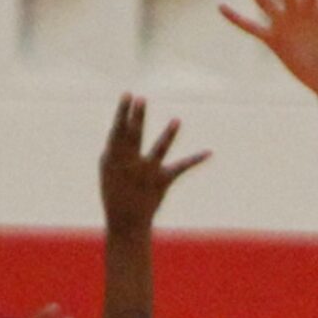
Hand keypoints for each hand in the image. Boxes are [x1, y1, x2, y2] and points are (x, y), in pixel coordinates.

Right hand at [99, 94, 207, 237]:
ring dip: (168, 136)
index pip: (118, 131)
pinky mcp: (163, 181)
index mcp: (114, 159)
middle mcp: (131, 164)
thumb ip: (115, 149)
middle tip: (142, 99)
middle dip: (138, 118)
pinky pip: (181, 168)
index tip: (128, 94)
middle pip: (135, 137)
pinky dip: (195, 160)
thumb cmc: (115, 191)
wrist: (125, 222)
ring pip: (158, 150)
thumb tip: (122, 127)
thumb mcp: (108, 170)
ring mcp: (147, 173)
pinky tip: (209, 152)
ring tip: (177, 121)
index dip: (123, 112)